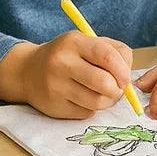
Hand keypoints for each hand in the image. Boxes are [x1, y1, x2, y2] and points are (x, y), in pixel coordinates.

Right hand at [17, 31, 131, 119]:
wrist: (27, 71)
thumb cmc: (66, 55)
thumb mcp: (85, 42)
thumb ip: (114, 51)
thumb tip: (129, 78)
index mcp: (72, 42)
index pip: (107, 56)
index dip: (123, 70)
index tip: (125, 78)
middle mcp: (61, 63)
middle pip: (104, 83)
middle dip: (117, 90)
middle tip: (115, 89)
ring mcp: (56, 86)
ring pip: (97, 102)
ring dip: (107, 101)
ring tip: (102, 94)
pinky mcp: (55, 106)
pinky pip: (86, 113)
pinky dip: (91, 108)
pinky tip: (82, 98)